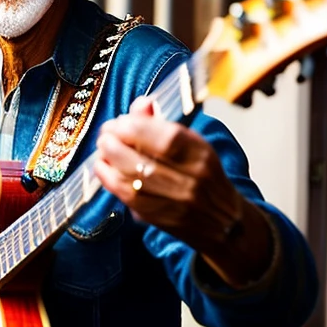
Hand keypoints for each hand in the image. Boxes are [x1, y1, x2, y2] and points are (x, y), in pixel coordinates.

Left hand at [94, 97, 273, 286]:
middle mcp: (191, 180)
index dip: (137, 127)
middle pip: (145, 160)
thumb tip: (141, 103)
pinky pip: (127, 197)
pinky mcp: (159, 217)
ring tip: (101, 147)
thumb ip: (164, 124)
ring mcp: (174, 202)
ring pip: (132, 179)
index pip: (168, 139)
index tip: (122, 120)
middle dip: (116, 142)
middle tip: (105, 133)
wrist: (225, 223)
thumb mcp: (195, 145)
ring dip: (109, 160)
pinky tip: (102, 166)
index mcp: (201, 156)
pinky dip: (109, 179)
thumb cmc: (206, 177)